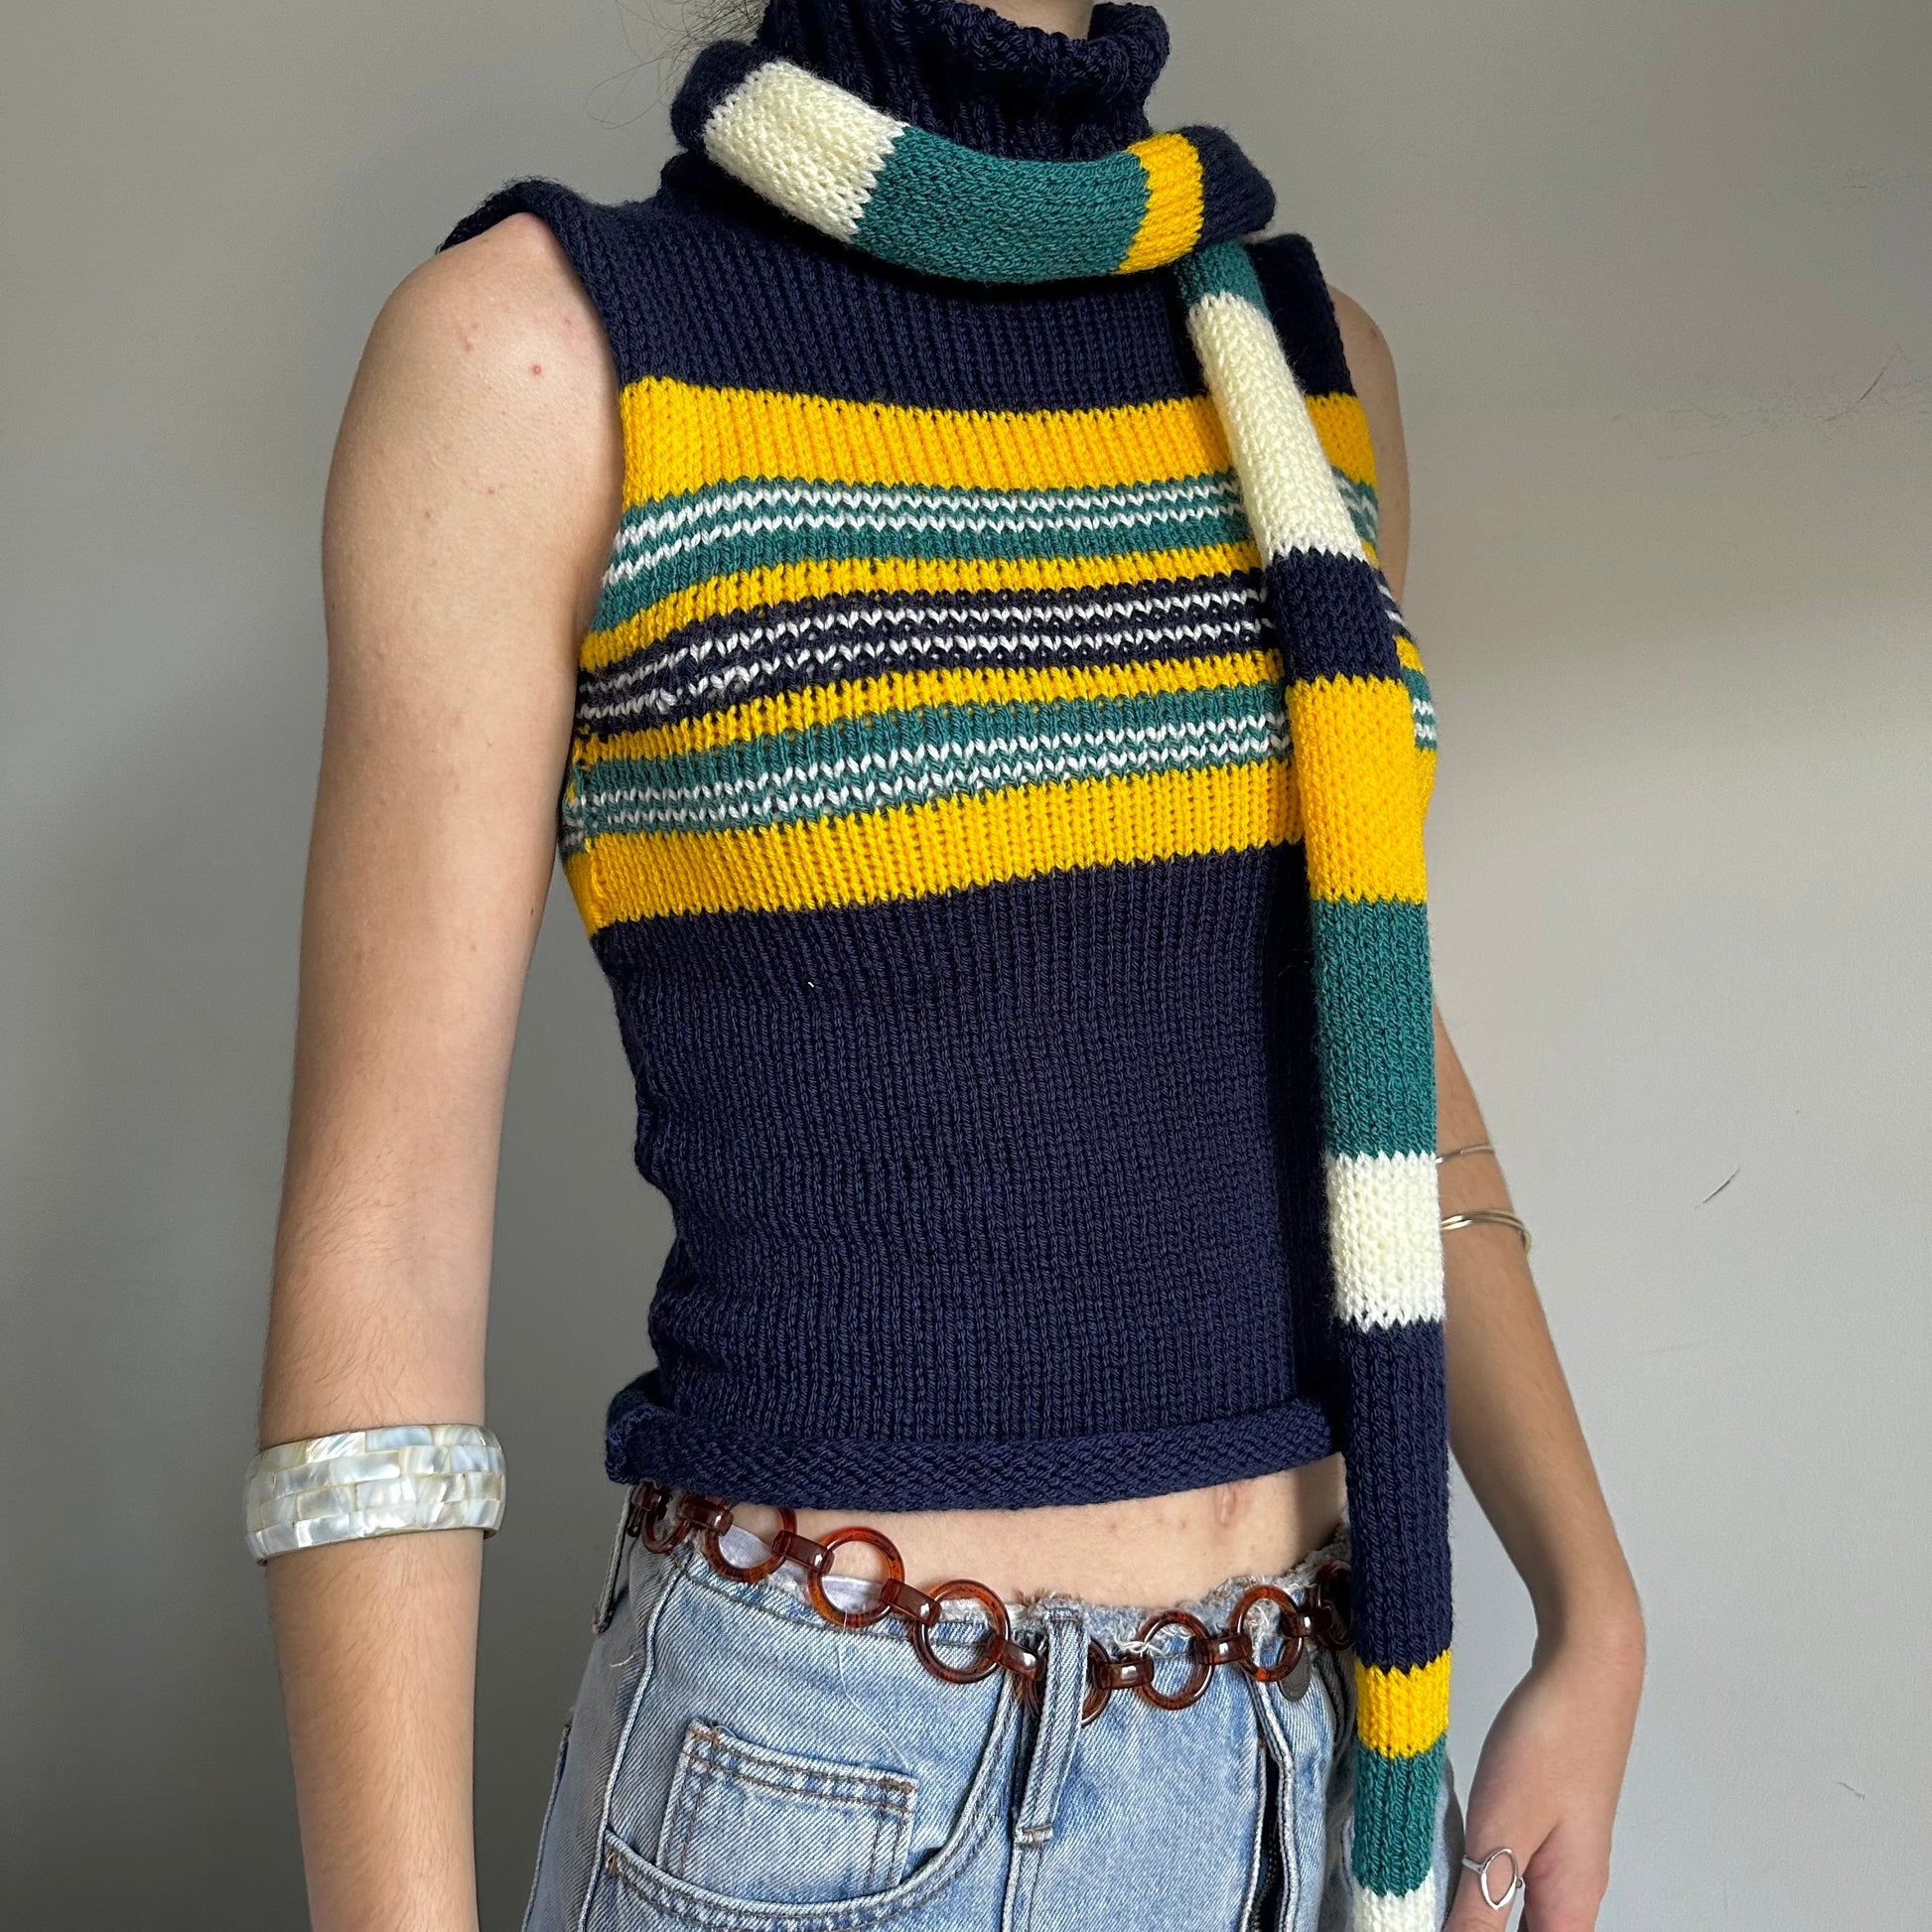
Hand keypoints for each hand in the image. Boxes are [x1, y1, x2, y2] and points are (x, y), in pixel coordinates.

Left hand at [1446, 1615, 1643, 1930]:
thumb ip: (1479, 1907)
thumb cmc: (1552, 1742)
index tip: (1436, 1922)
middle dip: (1475, 1929)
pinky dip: (1483, 1883)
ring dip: (1476, 1912)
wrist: (1586, 1669)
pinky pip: (1516, 1879)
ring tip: (1429, 1893)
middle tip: (1423, 1906)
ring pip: (1519, 1915)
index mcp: (1569, 1907)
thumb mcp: (1503, 1831)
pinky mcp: (1549, 1827)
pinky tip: (1450, 1863)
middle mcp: (1573, 1893)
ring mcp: (1563, 1859)